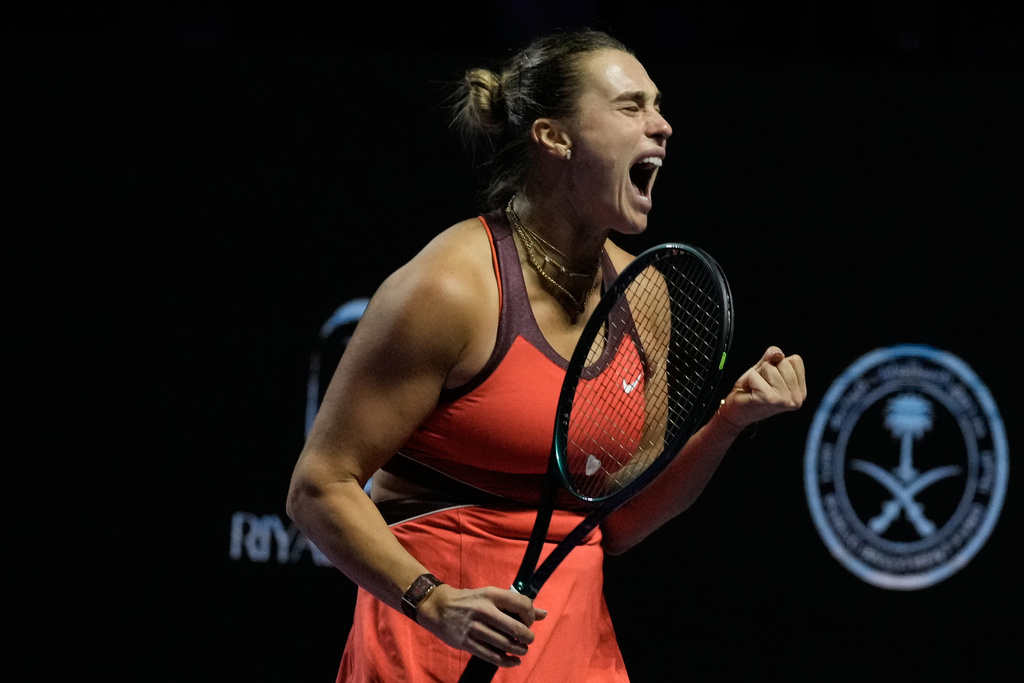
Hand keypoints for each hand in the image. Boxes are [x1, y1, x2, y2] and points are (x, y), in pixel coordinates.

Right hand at [416, 584, 548, 666]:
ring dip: (519, 650)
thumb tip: (544, 614)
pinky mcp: (466, 642)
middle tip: (527, 639)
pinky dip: (507, 661)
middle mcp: (484, 610)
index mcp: (491, 594)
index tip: (528, 621)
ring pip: (506, 644)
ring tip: (521, 650)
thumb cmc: (470, 601)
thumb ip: (516, 604)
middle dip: (527, 637)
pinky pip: (492, 656)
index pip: (522, 604)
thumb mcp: (491, 596)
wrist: (438, 607)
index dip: (530, 616)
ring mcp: (474, 627)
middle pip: (516, 628)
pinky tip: (514, 661)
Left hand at [718, 346, 806, 430]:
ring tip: (755, 389)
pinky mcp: (769, 398)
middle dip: (766, 369)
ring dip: (756, 376)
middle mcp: (797, 398)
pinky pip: (755, 375)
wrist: (736, 413)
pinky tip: (750, 392)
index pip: (796, 360)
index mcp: (800, 391)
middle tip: (760, 385)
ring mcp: (784, 399)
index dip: (778, 364)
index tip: (770, 380)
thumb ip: (772, 358)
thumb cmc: (751, 391)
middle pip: (782, 362)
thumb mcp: (763, 370)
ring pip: (769, 367)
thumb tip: (778, 352)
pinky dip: (749, 380)